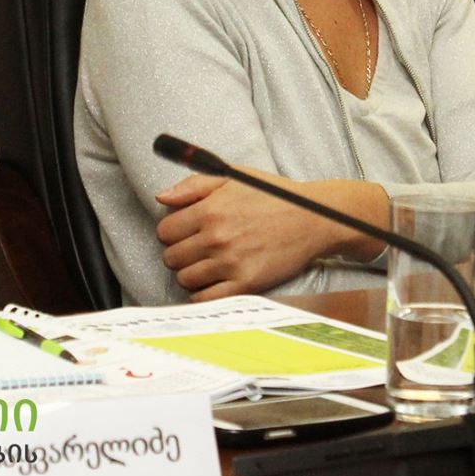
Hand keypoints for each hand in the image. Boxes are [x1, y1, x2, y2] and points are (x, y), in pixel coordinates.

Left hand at [154, 169, 385, 301]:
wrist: (313, 217)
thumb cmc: (274, 195)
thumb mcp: (232, 176)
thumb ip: (194, 185)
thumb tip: (161, 198)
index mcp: (210, 210)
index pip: (164, 231)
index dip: (173, 232)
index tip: (185, 232)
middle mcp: (217, 237)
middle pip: (171, 257)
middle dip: (180, 252)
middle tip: (198, 248)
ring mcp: (231, 263)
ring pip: (185, 279)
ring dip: (192, 273)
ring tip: (207, 264)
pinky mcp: (246, 283)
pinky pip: (205, 298)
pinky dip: (204, 293)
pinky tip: (214, 281)